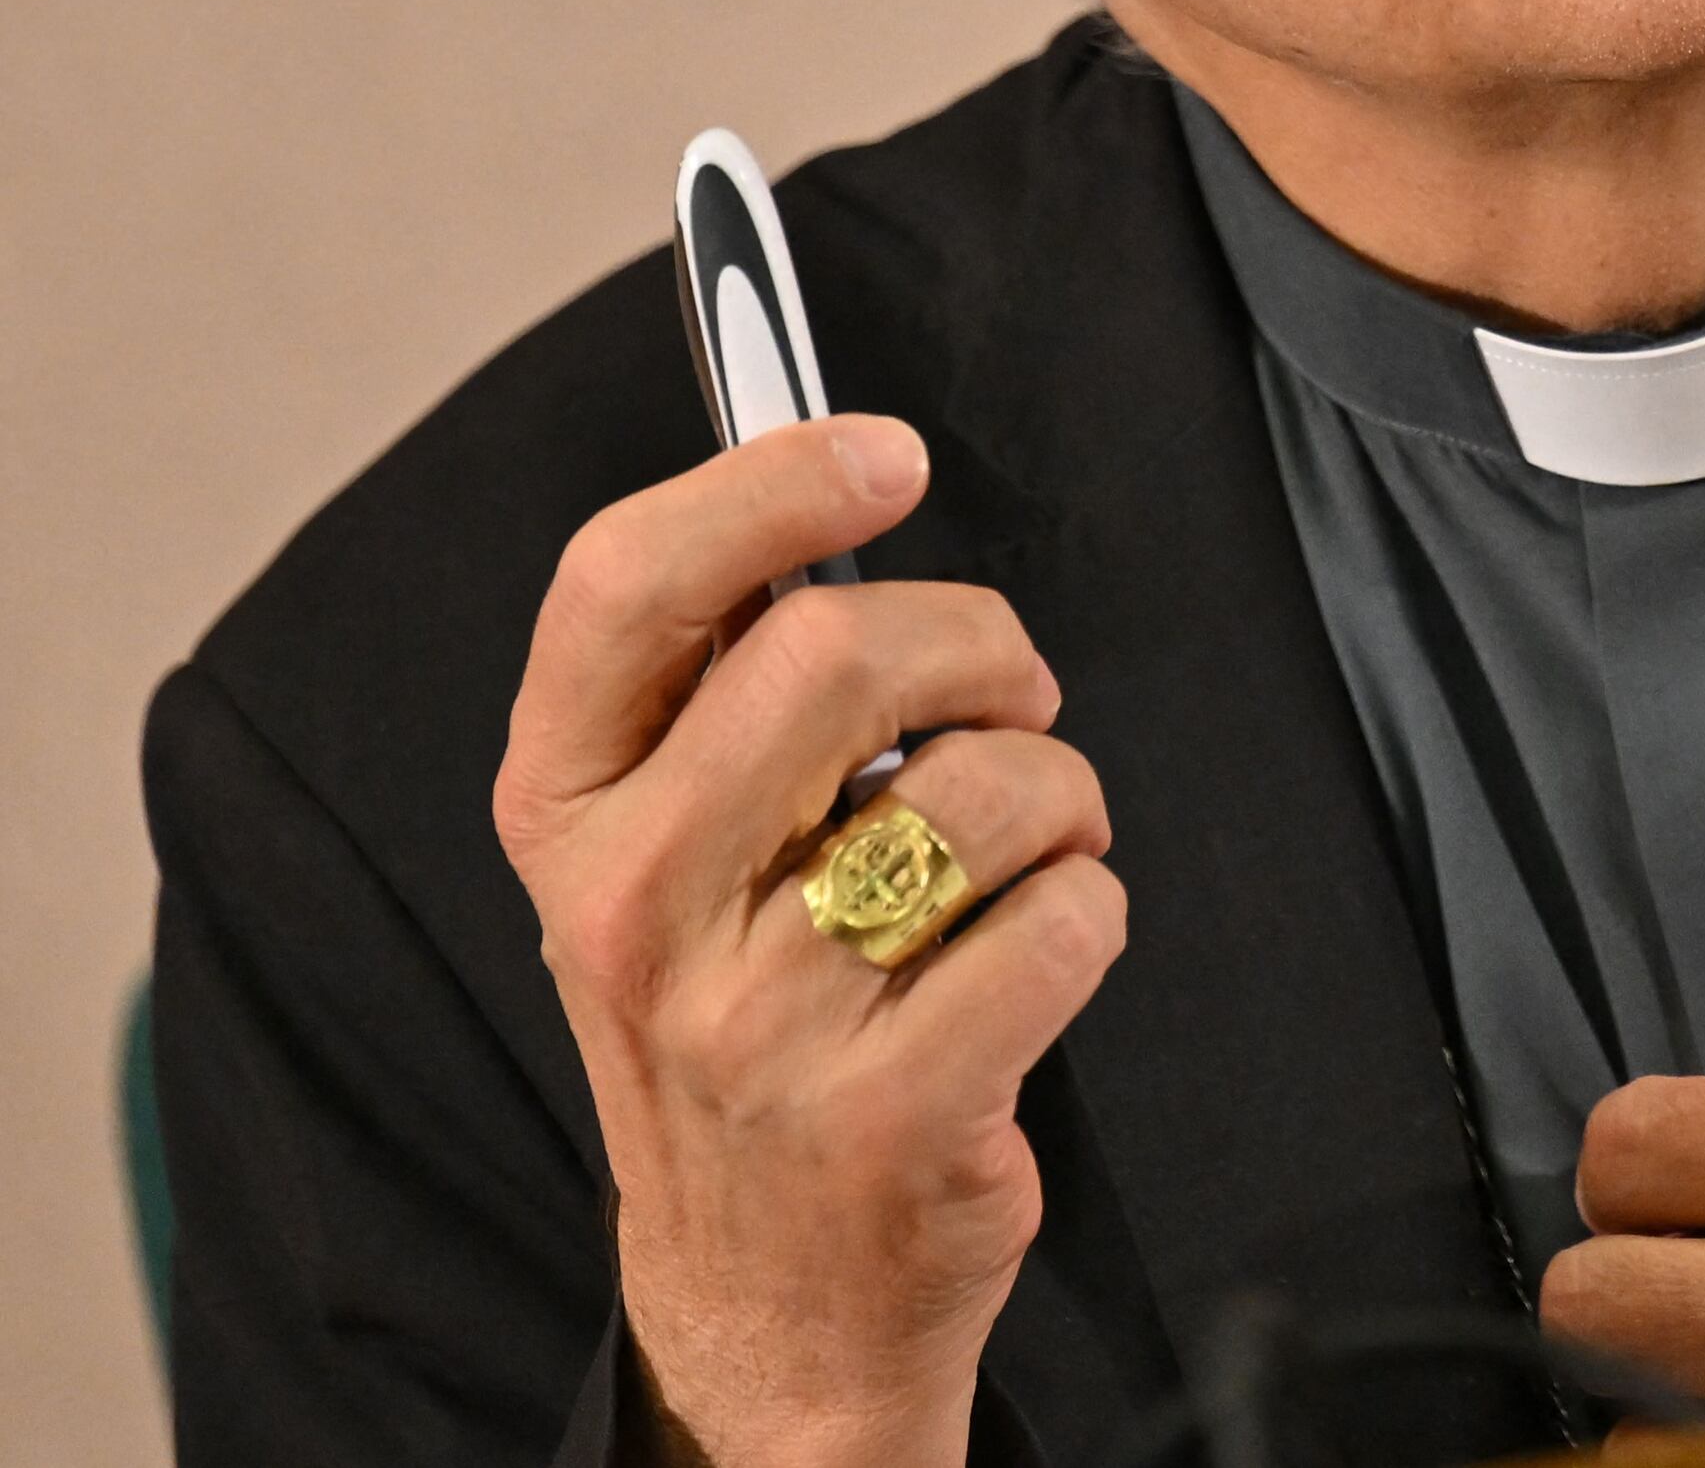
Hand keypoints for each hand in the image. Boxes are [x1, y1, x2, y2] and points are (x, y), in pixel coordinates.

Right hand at [489, 416, 1124, 1467]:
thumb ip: (726, 689)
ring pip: (987, 787)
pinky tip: (1029, 964)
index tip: (883, 456)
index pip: (627, 587)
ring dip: (1057, 796)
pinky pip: (1067, 918)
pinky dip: (1089, 912)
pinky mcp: (887, 1112)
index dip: (768, 482)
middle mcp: (633, 912)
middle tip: (1007, 701)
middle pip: (837, 651)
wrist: (766, 1299)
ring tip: (1021, 860)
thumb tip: (832, 477)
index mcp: (566, 817)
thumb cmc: (749, 1018)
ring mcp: (753, 1024)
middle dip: (980, 647)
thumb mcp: (675, 855)